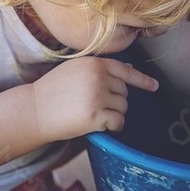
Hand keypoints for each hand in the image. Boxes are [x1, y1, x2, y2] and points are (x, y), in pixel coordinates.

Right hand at [31, 57, 157, 140]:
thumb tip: (129, 68)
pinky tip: (96, 124)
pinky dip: (112, 127)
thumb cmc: (53, 91)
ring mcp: (98, 95)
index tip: (154, 86)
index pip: (125, 70)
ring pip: (123, 107)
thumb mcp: (75, 71)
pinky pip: (118, 122)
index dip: (142, 80)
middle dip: (114, 101)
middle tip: (92, 105)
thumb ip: (99, 69)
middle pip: (124, 92)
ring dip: (112, 114)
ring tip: (90, 113)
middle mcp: (98, 76)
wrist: (34, 110)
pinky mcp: (96, 115)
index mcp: (94, 63)